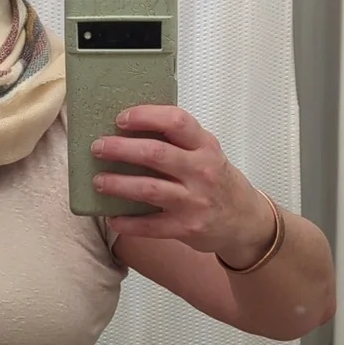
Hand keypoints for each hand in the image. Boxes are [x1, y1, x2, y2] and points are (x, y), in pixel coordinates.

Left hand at [91, 105, 275, 267]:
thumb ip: (179, 143)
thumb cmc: (218, 182)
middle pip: (156, 154)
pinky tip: (112, 219)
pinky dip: (128, 223)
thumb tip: (131, 131)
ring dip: (119, 185)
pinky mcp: (186, 227)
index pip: (176, 121)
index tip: (121, 118)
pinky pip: (150, 226)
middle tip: (98, 148)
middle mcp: (201, 171)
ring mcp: (194, 201)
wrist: (245, 221)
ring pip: (149, 190)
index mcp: (205, 146)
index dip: (146, 117)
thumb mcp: (207, 154)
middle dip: (122, 149)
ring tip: (98, 182)